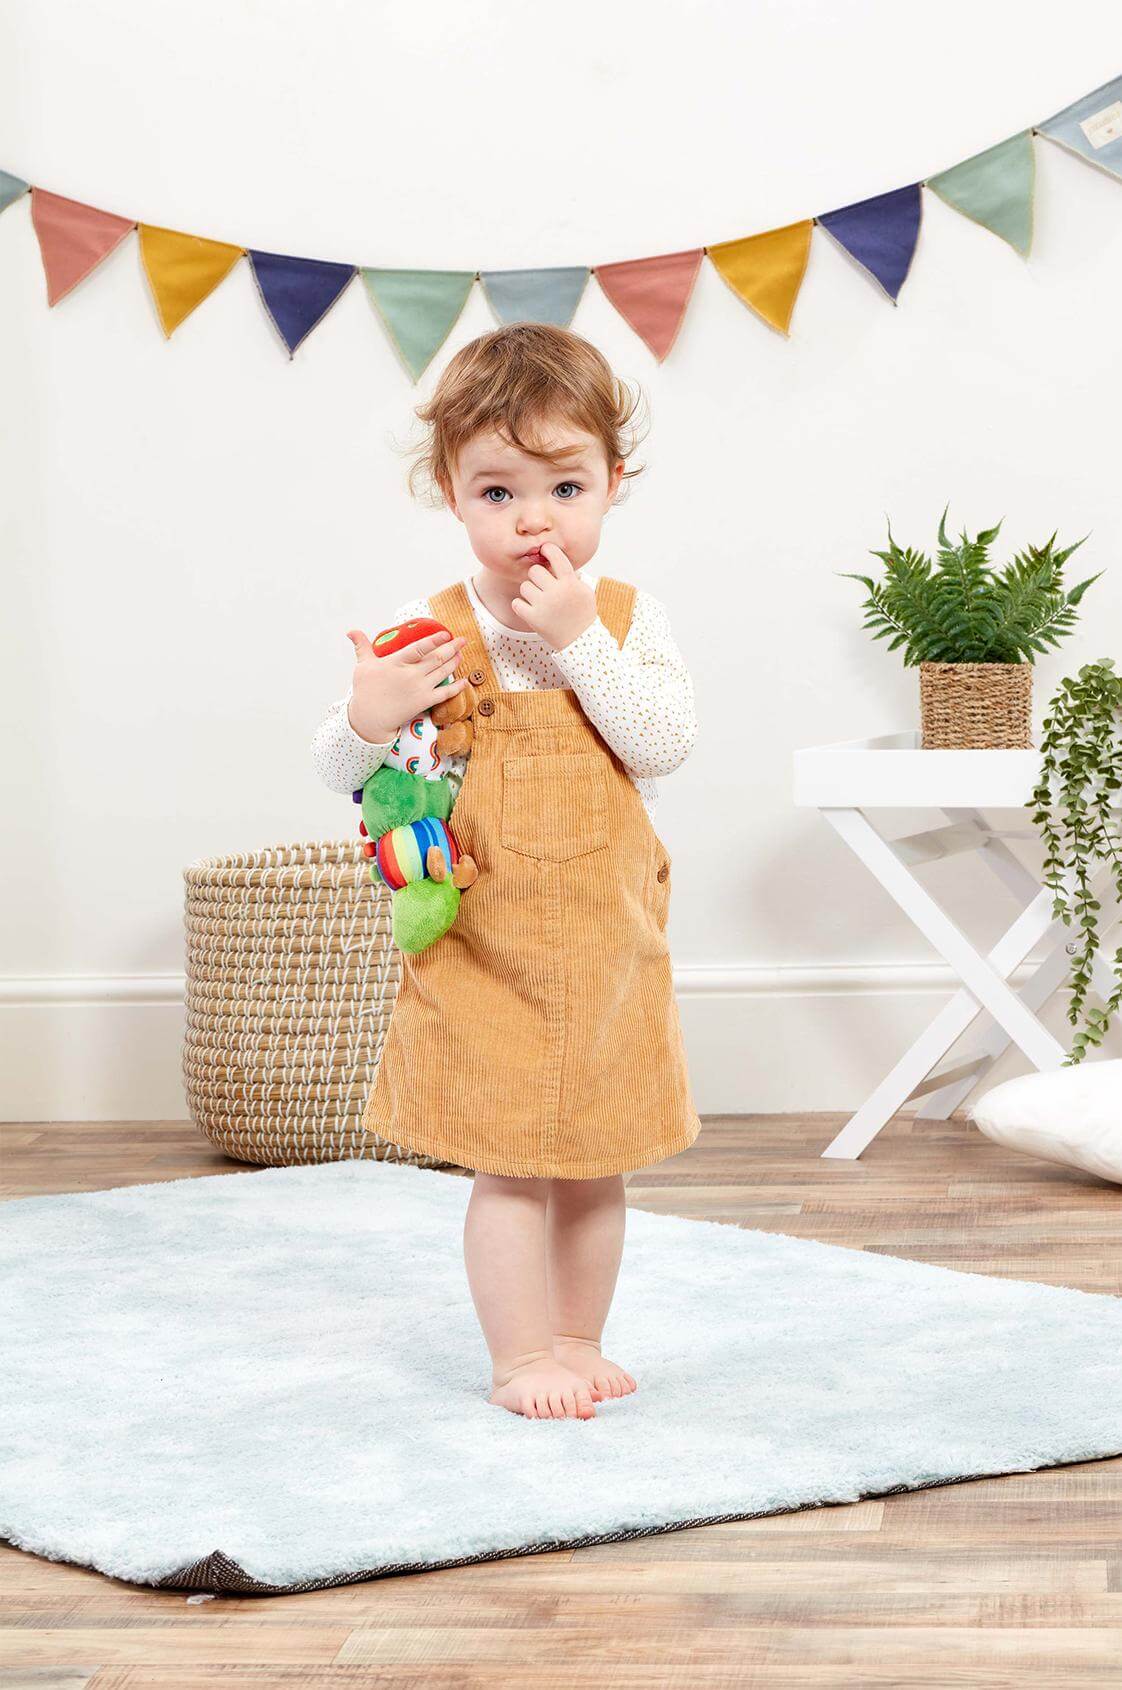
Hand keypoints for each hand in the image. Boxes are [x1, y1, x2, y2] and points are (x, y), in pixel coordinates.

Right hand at [345, 626, 468, 744]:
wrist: (369, 719)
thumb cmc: (364, 692)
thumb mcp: (362, 666)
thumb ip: (362, 646)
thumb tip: (351, 631)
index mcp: (396, 663)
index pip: (419, 648)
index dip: (434, 640)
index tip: (445, 634)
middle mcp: (410, 674)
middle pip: (436, 658)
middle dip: (451, 648)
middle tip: (462, 640)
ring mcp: (419, 689)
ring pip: (442, 672)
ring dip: (454, 662)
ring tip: (461, 654)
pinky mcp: (424, 702)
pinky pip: (444, 694)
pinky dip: (456, 687)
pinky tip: (464, 681)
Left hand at [509, 543, 595, 649]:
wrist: (580, 641)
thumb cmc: (582, 613)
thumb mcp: (585, 591)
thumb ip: (572, 575)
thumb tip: (557, 558)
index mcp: (570, 583)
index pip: (556, 556)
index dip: (548, 549)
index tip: (545, 550)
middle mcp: (557, 592)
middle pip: (534, 570)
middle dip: (536, 576)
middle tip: (541, 584)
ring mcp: (544, 606)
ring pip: (524, 586)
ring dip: (529, 591)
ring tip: (537, 599)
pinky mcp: (533, 619)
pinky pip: (516, 603)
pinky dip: (521, 605)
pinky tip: (529, 608)